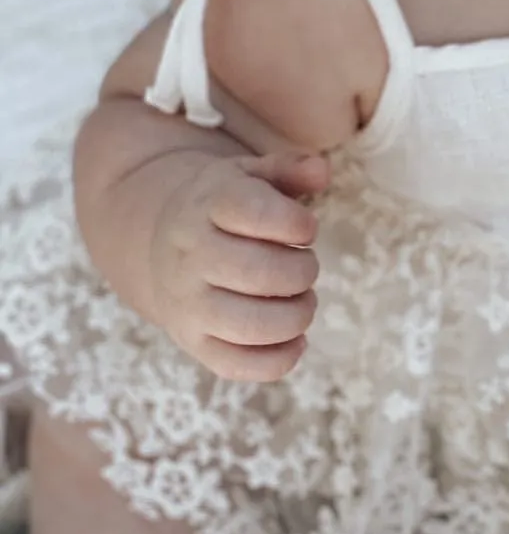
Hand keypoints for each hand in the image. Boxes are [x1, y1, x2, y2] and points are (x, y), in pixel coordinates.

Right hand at [149, 150, 330, 380]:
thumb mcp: (251, 175)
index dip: (296, 223)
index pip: (256, 213)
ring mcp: (188, 305)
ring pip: (252, 325)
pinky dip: (279, 359)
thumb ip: (290, 168)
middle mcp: (191, 257)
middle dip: (302, 272)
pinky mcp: (193, 343)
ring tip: (302, 300)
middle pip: (260, 273)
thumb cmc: (224, 206)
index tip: (305, 229)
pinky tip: (294, 338)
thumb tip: (321, 171)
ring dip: (296, 316)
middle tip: (306, 267)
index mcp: (208, 206)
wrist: (161, 243)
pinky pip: (238, 365)